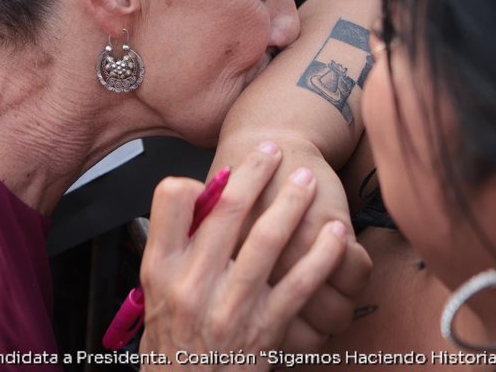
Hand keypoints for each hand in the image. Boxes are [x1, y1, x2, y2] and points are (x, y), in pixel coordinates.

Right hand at [140, 144, 347, 369]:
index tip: (222, 174)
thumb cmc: (174, 346)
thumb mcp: (157, 295)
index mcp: (162, 269)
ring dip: (292, 203)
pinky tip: (337, 233)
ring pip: (267, 240)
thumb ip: (177, 251)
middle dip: (256, 173)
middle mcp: (193, 284)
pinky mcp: (265, 329)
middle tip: (275, 149)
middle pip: (228, 211)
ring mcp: (230, 307)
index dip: (198, 180)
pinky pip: (300, 283)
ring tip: (308, 179)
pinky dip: (323, 254)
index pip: (172, 201)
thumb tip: (203, 203)